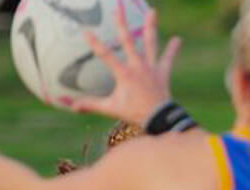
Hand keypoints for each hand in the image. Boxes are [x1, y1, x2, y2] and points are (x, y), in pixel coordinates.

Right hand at [63, 6, 180, 124]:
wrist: (159, 119)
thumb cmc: (134, 113)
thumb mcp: (110, 109)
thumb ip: (91, 105)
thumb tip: (71, 106)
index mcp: (124, 74)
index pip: (106, 55)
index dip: (95, 43)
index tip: (86, 31)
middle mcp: (138, 66)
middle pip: (129, 41)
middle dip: (122, 23)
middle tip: (118, 8)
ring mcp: (152, 68)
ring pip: (151, 43)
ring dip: (151, 27)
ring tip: (152, 11)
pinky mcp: (162, 72)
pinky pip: (168, 58)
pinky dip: (172, 49)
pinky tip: (178, 39)